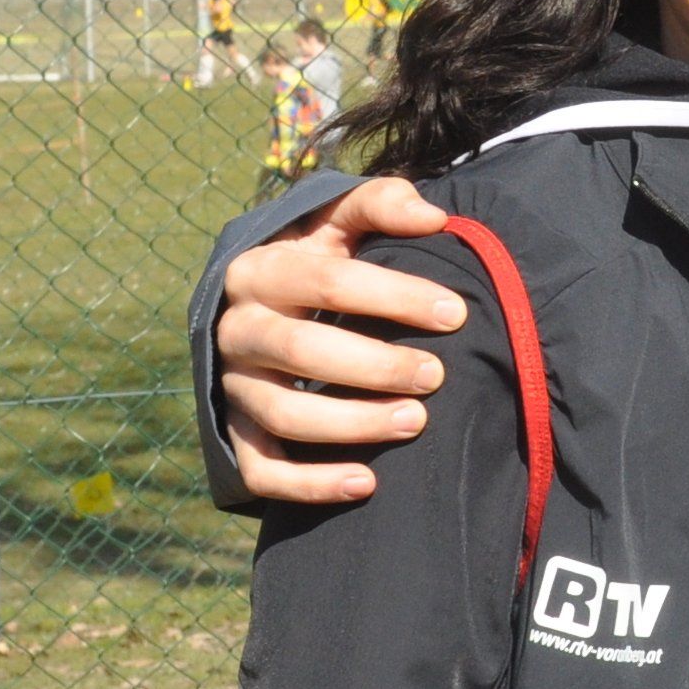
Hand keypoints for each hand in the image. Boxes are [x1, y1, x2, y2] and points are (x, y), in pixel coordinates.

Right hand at [214, 174, 463, 504]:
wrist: (258, 309)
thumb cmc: (316, 259)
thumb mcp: (338, 221)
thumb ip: (381, 203)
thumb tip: (433, 217)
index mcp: (261, 270)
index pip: (329, 281)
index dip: (396, 296)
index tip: (455, 314)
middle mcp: (238, 328)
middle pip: (302, 350)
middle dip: (375, 365)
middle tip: (436, 375)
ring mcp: (233, 385)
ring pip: (283, 414)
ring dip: (352, 424)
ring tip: (415, 422)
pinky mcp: (235, 433)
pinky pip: (263, 470)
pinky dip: (310, 485)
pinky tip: (367, 485)